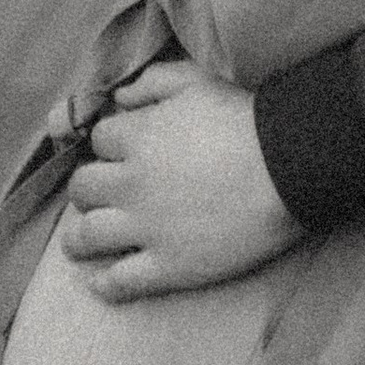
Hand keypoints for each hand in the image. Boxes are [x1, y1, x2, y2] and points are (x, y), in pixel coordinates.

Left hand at [60, 61, 302, 299]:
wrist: (286, 169)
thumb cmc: (243, 120)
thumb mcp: (194, 81)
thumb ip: (151, 83)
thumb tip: (121, 98)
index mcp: (135, 138)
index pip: (98, 140)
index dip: (109, 145)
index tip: (120, 153)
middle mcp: (130, 184)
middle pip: (82, 189)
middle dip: (87, 190)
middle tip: (98, 197)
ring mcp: (146, 228)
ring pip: (86, 236)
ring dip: (78, 239)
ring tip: (80, 243)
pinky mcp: (168, 265)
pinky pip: (121, 281)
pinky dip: (104, 284)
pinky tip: (101, 283)